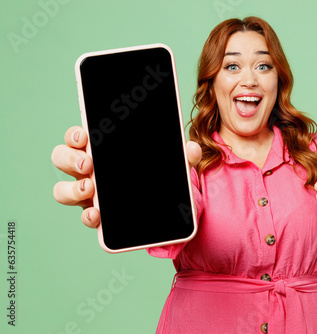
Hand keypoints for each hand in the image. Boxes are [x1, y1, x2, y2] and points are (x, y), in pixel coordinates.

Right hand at [51, 126, 202, 227]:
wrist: (169, 211)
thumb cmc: (161, 178)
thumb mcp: (174, 165)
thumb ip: (182, 156)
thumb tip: (190, 148)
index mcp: (103, 151)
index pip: (79, 138)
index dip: (75, 135)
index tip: (84, 136)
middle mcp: (90, 171)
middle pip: (63, 159)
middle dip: (70, 159)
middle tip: (88, 163)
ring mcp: (91, 196)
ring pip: (64, 190)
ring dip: (71, 189)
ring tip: (90, 188)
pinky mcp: (99, 218)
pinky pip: (86, 217)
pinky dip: (88, 217)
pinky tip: (97, 216)